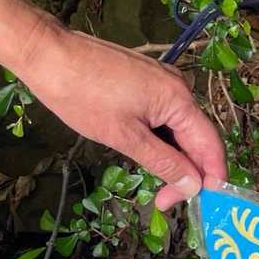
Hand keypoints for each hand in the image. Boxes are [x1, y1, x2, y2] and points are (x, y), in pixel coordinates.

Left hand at [17, 23, 226, 211]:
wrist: (47, 53)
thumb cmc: (82, 96)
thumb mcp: (124, 136)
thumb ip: (163, 162)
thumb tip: (193, 185)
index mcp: (179, 99)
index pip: (210, 145)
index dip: (210, 178)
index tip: (196, 204)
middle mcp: (178, 87)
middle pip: (197, 137)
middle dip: (187, 171)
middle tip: (164, 200)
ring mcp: (163, 81)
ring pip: (180, 128)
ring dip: (173, 156)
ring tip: (155, 180)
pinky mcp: (147, 81)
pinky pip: (165, 115)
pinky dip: (161, 138)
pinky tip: (146, 153)